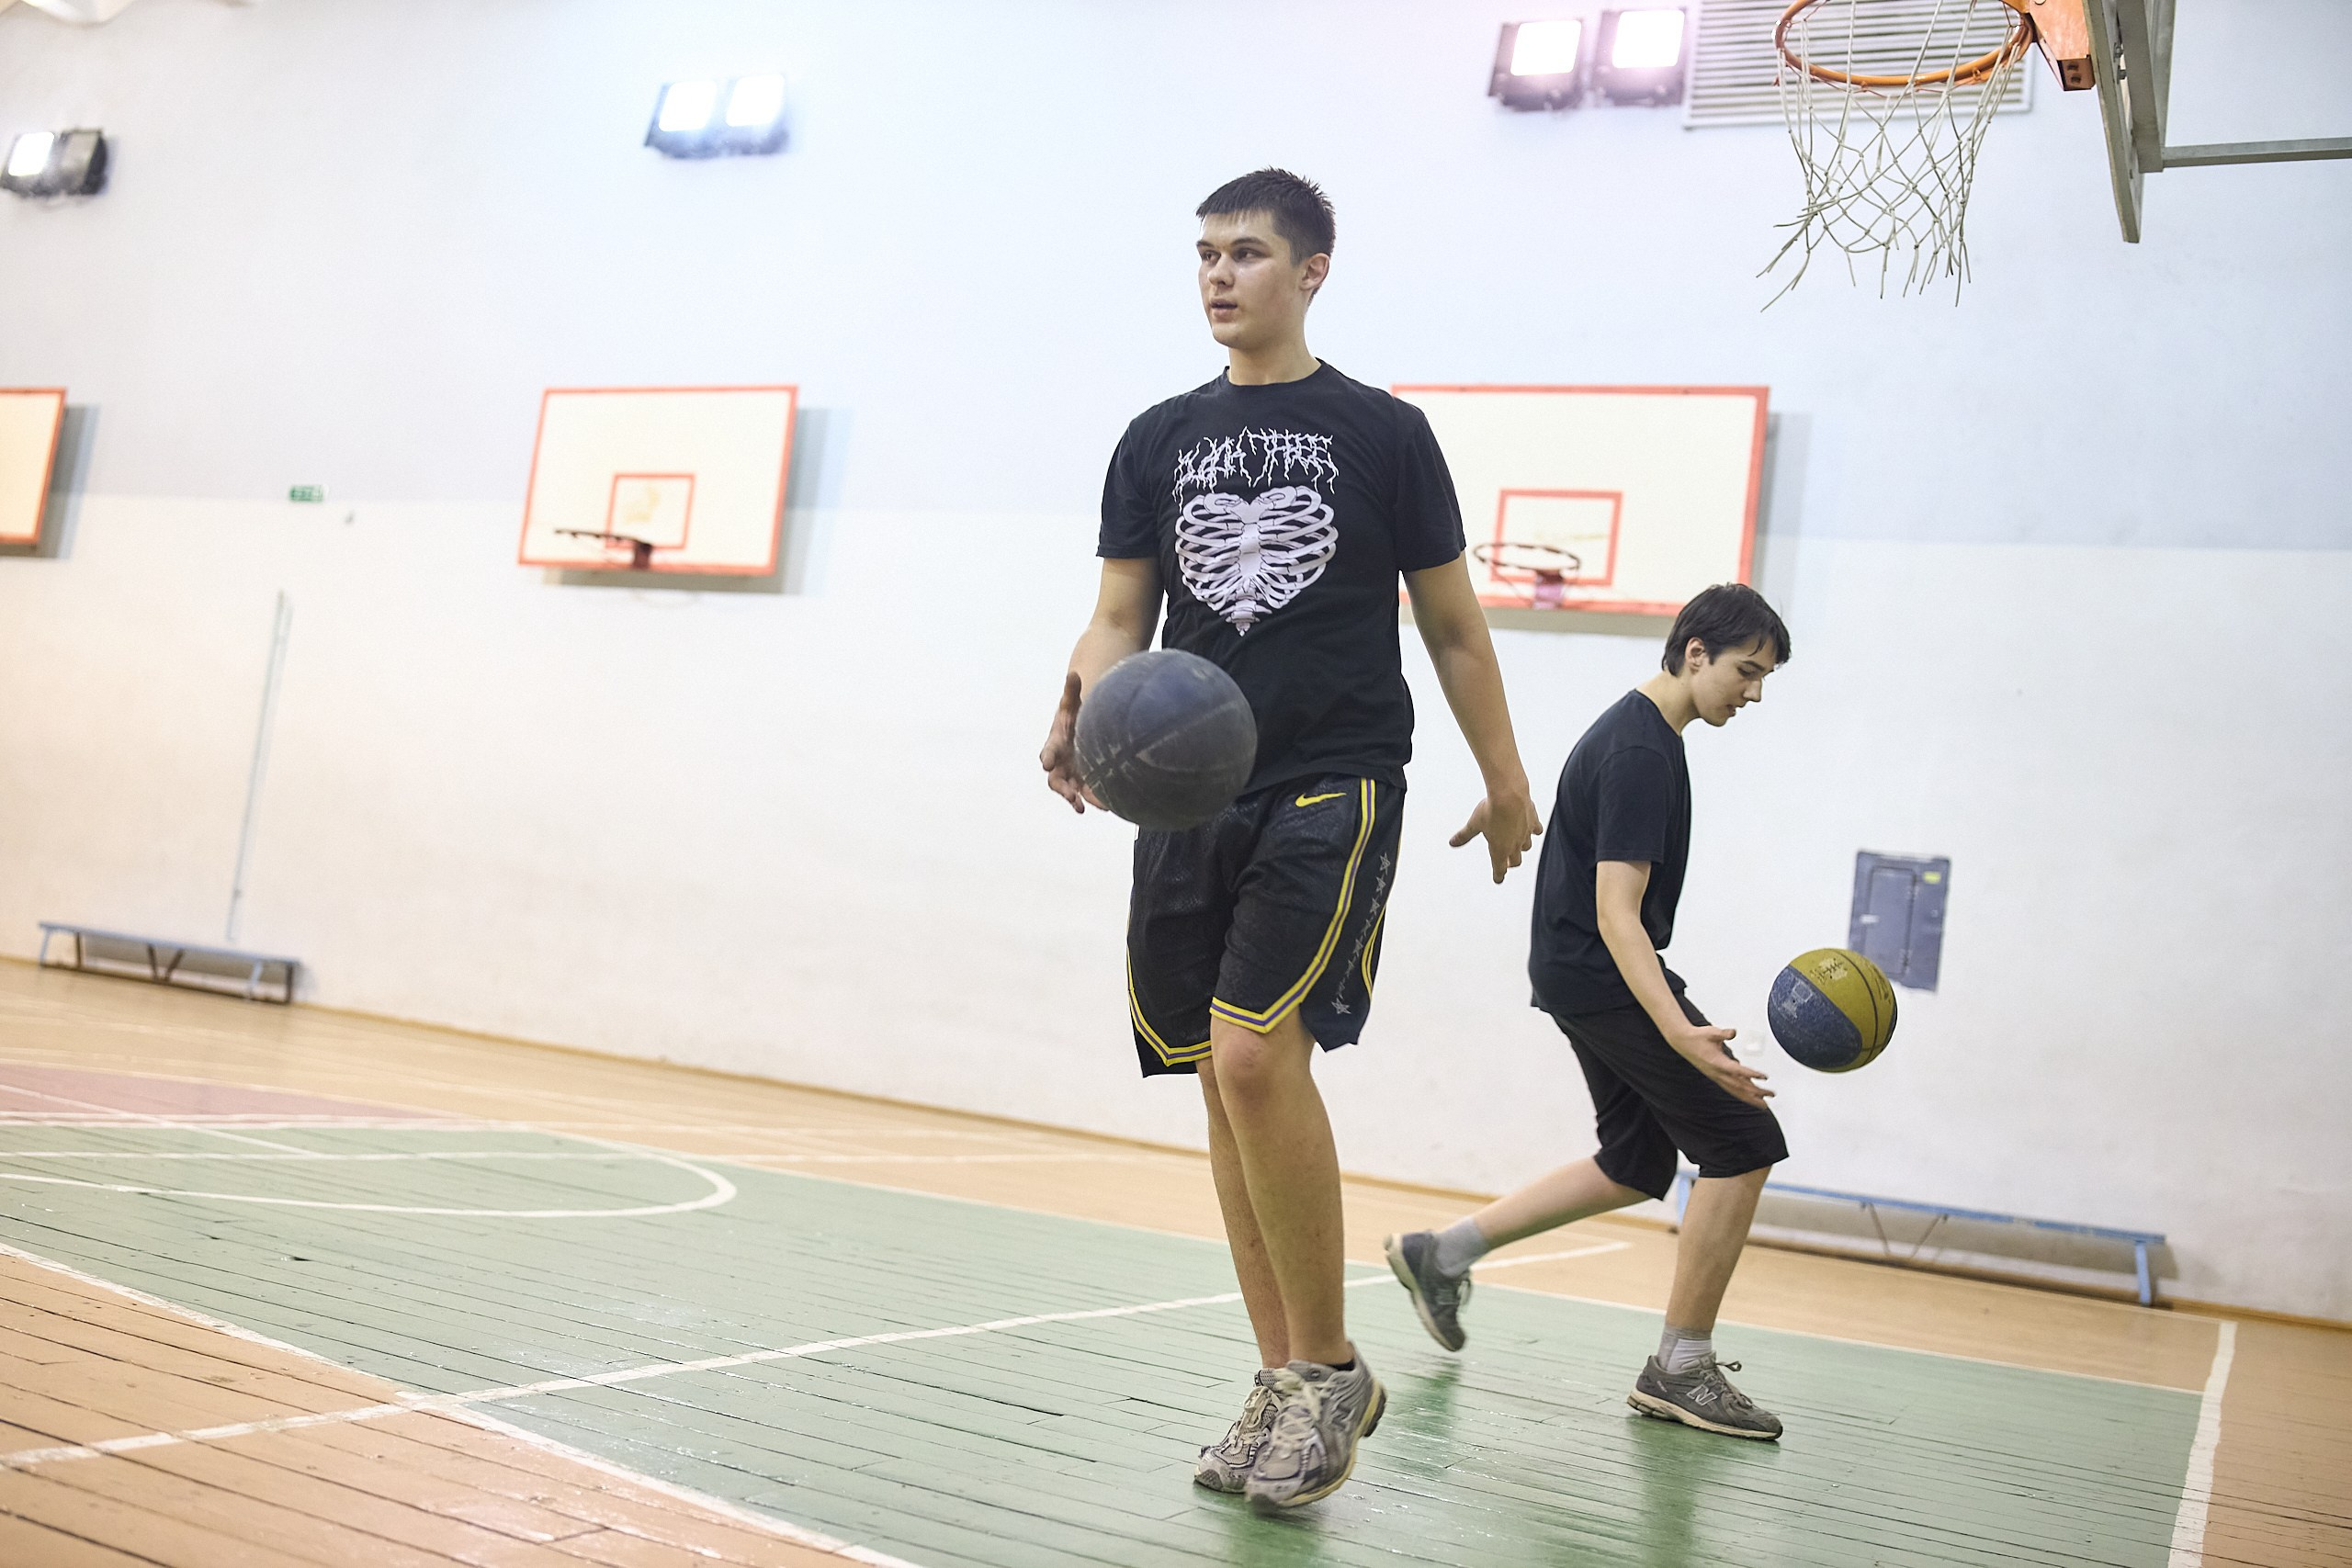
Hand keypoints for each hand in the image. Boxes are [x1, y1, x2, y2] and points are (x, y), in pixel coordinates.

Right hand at [1039, 672, 1100, 811]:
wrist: (1082, 729)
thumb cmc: (1074, 716)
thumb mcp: (1072, 704)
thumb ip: (1071, 691)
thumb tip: (1074, 673)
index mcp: (1054, 745)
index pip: (1047, 753)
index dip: (1047, 758)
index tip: (1046, 763)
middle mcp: (1059, 764)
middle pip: (1055, 780)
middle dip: (1061, 788)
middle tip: (1069, 795)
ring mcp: (1071, 775)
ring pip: (1070, 791)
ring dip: (1076, 799)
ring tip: (1082, 807)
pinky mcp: (1084, 782)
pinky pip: (1086, 794)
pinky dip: (1093, 800)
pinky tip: (1105, 805)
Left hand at [1447, 784, 1542, 883]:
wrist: (1509, 796)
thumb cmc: (1492, 810)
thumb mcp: (1474, 824)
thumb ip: (1464, 835)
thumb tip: (1453, 842)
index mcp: (1499, 850)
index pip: (1499, 869)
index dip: (1498, 875)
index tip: (1498, 879)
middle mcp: (1514, 845)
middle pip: (1515, 861)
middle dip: (1510, 863)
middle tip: (1506, 863)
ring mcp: (1525, 835)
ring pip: (1526, 847)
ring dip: (1521, 847)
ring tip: (1517, 844)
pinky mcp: (1533, 822)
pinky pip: (1536, 831)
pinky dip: (1534, 831)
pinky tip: (1532, 828)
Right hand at [1668, 1022, 1773, 1107]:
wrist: (1683, 1042)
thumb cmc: (1697, 1037)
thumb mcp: (1711, 1032)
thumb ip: (1724, 1033)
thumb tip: (1733, 1032)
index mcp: (1717, 1062)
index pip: (1737, 1071)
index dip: (1751, 1074)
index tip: (1764, 1076)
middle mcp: (1717, 1073)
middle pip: (1739, 1086)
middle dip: (1756, 1092)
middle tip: (1771, 1095)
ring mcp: (1717, 1076)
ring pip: (1736, 1091)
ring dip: (1750, 1098)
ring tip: (1763, 1104)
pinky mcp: (1716, 1076)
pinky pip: (1731, 1088)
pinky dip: (1742, 1092)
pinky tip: (1751, 1093)